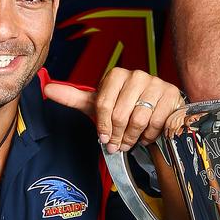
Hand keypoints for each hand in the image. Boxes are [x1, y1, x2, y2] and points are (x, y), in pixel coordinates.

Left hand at [43, 68, 183, 152]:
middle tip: (119, 144)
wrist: (155, 114)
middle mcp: (137, 75)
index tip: (104, 137)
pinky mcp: (172, 95)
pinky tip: (148, 133)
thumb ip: (73, 97)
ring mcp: (156, 83)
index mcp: (117, 75)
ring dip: (134, 137)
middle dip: (118, 135)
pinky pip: (157, 122)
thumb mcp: (98, 106)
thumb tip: (47, 89)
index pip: (102, 104)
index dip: (103, 126)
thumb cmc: (124, 109)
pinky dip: (150, 134)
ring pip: (139, 119)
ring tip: (132, 139)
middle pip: (120, 114)